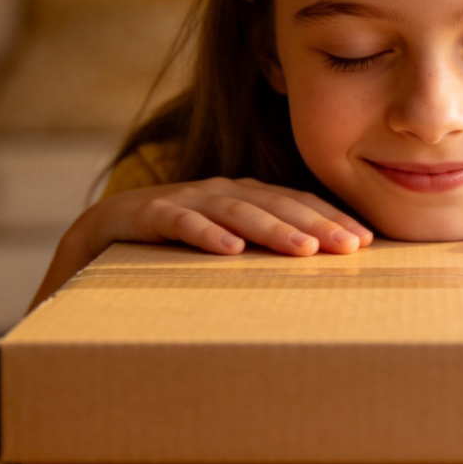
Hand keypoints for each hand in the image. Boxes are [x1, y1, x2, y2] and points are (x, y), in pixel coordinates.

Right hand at [80, 177, 373, 259]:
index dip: (330, 218)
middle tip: (349, 246)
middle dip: (315, 224)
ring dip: (272, 228)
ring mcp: (183, 200)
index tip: (365, 242)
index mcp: (245, 196)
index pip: (297, 203)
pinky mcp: (144, 215)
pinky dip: (205, 233)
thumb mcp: (226, 248)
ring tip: (304, 250)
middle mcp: (220, 191)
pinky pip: (179, 222)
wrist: (96, 237)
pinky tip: (229, 250)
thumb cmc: (174, 248)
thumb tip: (320, 272)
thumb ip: (265, 254)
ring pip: (236, 210)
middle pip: (276, 204)